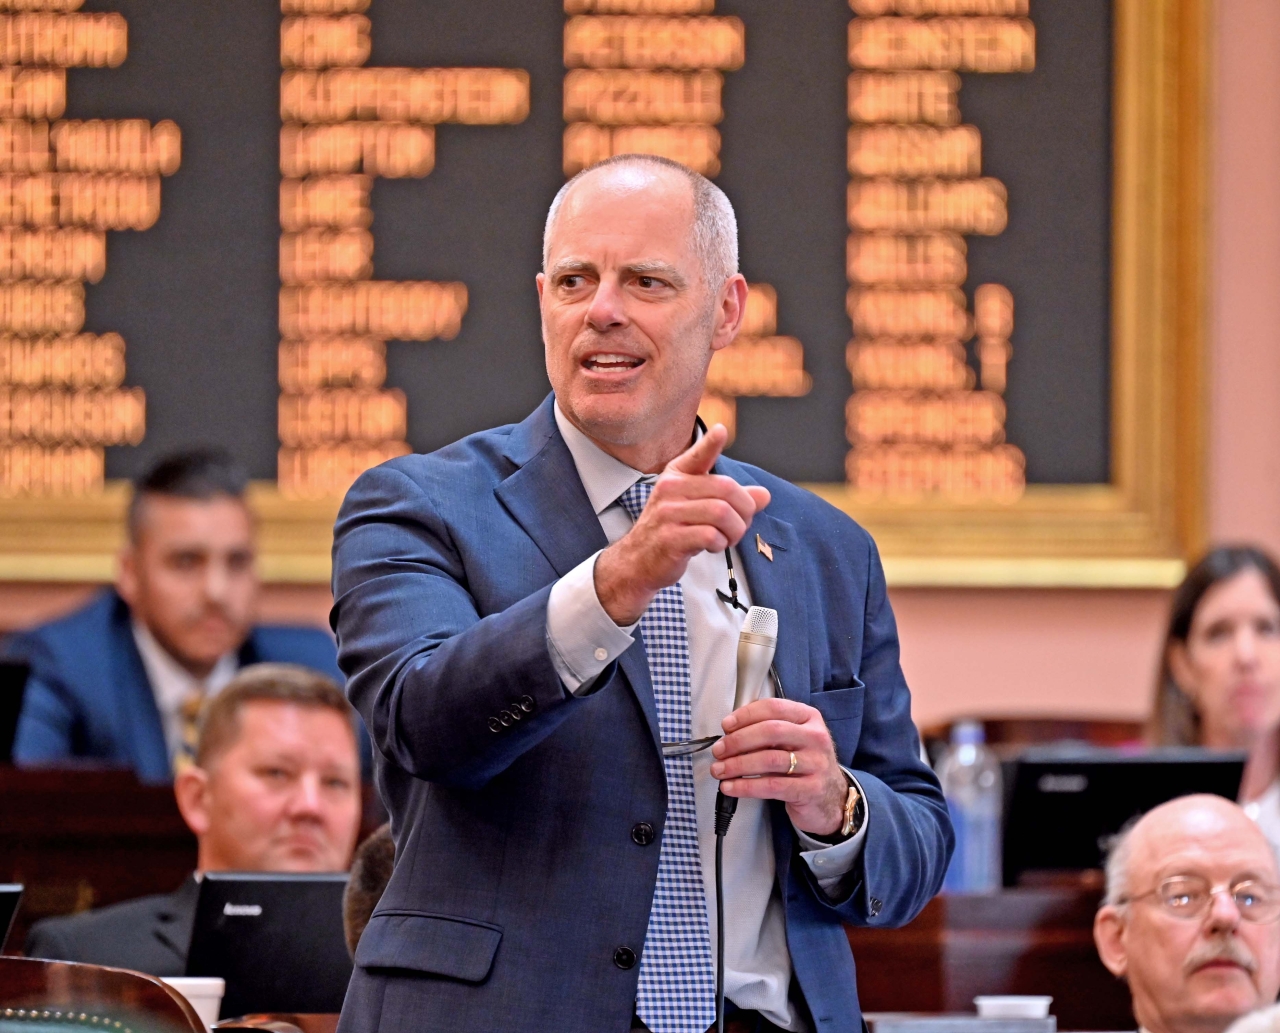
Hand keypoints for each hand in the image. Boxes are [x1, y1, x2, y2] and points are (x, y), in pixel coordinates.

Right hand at [594, 424, 770, 625]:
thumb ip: (729, 499)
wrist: (637, 562)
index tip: (721, 431)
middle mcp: (670, 490)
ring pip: (722, 513)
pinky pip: (710, 535)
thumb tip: (764, 495)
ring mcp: (668, 514)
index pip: (697, 456)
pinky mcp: (670, 538)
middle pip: (726, 489)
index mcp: (676, 477)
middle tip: (741, 525)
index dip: (710, 443)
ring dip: (735, 530)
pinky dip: (720, 544)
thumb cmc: (670, 530)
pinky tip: (713, 547)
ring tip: (728, 538)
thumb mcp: (697, 508)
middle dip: (745, 510)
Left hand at [710, 698, 848, 835]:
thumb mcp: (793, 739)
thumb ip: (768, 730)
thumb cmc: (804, 763)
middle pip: (770, 731)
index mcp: (809, 717)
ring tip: (719, 770)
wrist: (831, 797)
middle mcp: (815, 737)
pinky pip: (771, 786)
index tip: (726, 725)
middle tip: (719, 750)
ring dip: (738, 764)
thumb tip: (730, 732)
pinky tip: (731, 787)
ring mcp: (816, 764)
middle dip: (738, 740)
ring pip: (769, 760)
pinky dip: (746, 786)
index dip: (745, 715)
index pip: (773, 708)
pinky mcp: (811, 789)